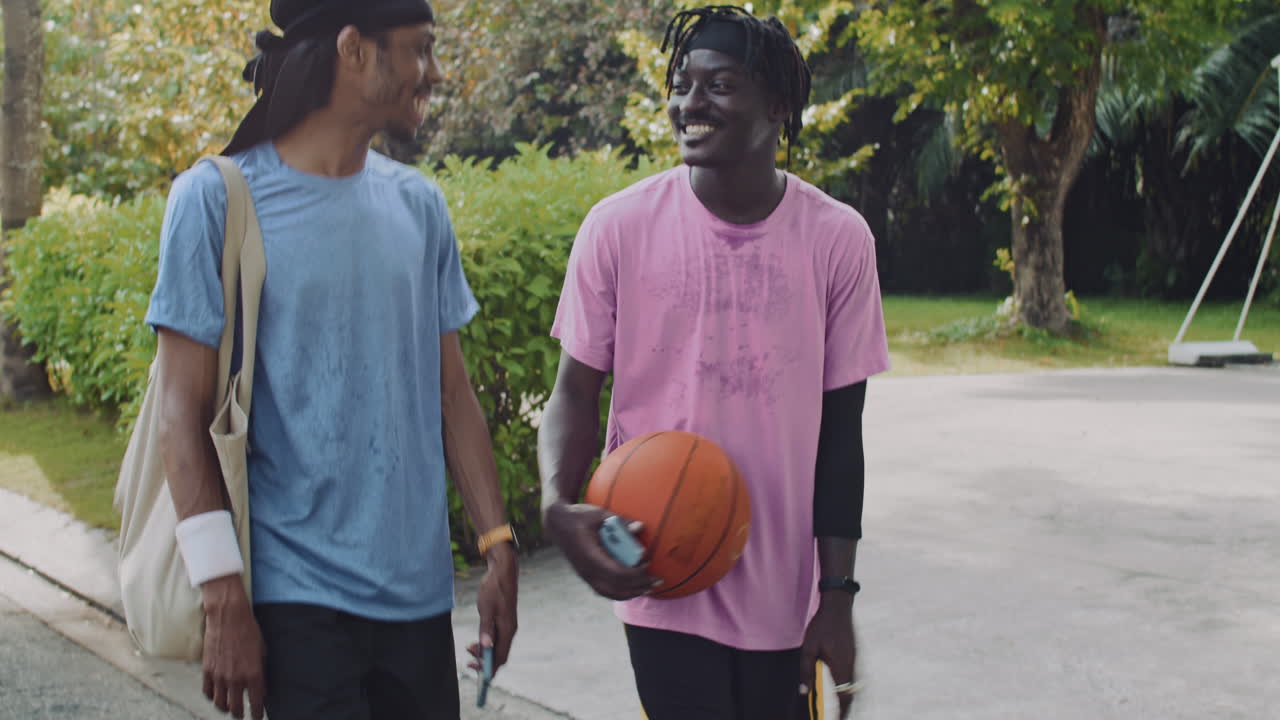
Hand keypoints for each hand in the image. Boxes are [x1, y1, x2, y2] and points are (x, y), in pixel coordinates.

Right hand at [200, 575, 265, 719]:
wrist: (229, 617)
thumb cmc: (249, 631)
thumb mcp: (262, 652)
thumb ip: (260, 672)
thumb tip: (260, 687)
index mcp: (253, 674)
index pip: (255, 703)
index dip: (257, 714)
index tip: (257, 717)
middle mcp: (236, 679)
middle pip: (236, 708)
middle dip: (240, 713)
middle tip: (243, 713)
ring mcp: (220, 676)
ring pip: (220, 704)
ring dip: (226, 707)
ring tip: (230, 706)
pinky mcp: (207, 670)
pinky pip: (208, 692)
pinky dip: (212, 696)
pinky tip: (217, 694)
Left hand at [467, 542, 518, 675]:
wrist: (503, 572)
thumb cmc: (494, 588)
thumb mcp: (486, 608)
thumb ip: (485, 629)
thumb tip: (485, 647)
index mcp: (507, 630)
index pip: (500, 657)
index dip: (488, 667)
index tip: (474, 668)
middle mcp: (510, 630)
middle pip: (500, 654)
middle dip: (484, 660)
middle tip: (468, 656)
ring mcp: (508, 625)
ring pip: (498, 646)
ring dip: (484, 650)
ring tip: (470, 646)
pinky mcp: (505, 621)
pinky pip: (498, 638)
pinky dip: (487, 642)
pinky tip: (478, 638)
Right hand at [544, 502, 659, 599]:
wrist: (557, 524)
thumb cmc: (579, 516)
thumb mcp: (598, 514)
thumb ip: (620, 521)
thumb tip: (641, 527)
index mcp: (589, 556)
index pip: (616, 573)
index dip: (635, 573)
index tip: (649, 563)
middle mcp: (587, 571)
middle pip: (616, 588)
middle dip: (639, 586)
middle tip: (658, 580)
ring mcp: (585, 576)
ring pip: (610, 593)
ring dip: (631, 592)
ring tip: (649, 588)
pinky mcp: (586, 576)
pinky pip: (605, 591)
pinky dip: (621, 592)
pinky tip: (634, 587)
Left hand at [799, 593, 858, 718]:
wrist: (838, 606)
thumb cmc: (822, 626)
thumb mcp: (809, 648)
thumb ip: (806, 671)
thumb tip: (804, 692)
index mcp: (842, 666)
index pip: (843, 696)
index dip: (841, 712)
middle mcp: (852, 666)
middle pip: (853, 695)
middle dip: (847, 709)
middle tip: (840, 719)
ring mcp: (856, 660)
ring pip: (856, 687)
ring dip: (851, 700)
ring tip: (844, 711)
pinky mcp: (855, 655)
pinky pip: (856, 678)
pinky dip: (852, 689)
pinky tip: (846, 692)